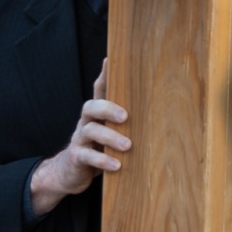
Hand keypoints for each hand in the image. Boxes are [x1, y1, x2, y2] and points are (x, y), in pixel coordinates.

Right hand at [30, 59, 130, 215]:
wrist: (70, 172)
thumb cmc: (100, 147)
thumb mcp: (114, 131)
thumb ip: (129, 121)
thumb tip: (161, 109)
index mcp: (97, 114)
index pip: (99, 90)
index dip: (104, 75)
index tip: (110, 59)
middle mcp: (86, 122)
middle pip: (91, 106)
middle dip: (108, 108)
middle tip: (126, 116)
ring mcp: (80, 139)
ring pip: (90, 131)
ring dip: (110, 137)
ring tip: (128, 146)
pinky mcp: (77, 157)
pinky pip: (87, 156)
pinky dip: (103, 160)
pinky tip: (117, 165)